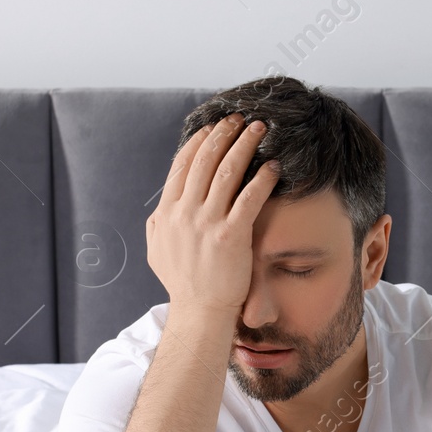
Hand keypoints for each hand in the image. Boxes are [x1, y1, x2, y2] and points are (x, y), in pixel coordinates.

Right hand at [146, 113, 281, 314]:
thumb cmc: (182, 283)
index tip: (213, 127)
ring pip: (227, 172)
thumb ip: (160, 223)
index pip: (182, 166)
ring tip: (260, 129)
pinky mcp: (231, 236)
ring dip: (245, 145)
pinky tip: (273, 166)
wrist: (199, 311)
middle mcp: (184, 213)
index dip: (199, 142)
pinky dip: (262, 178)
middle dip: (224, 134)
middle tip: (240, 119)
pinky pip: (249, 198)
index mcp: (166, 212)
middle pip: (205, 160)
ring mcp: (207, 224)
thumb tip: (164, 205)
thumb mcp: (157, 250)